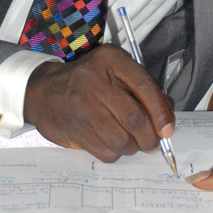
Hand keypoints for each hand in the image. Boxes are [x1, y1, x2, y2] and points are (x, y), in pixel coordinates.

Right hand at [24, 44, 174, 161]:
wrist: (45, 92)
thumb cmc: (88, 82)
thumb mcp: (115, 72)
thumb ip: (142, 89)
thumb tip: (167, 117)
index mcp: (111, 60)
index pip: (144, 87)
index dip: (161, 112)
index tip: (168, 129)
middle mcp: (95, 81)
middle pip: (135, 118)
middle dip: (150, 137)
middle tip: (153, 143)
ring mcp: (82, 106)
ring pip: (121, 139)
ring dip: (133, 147)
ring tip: (133, 144)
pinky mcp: (75, 129)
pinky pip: (106, 151)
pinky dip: (116, 153)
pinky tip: (114, 145)